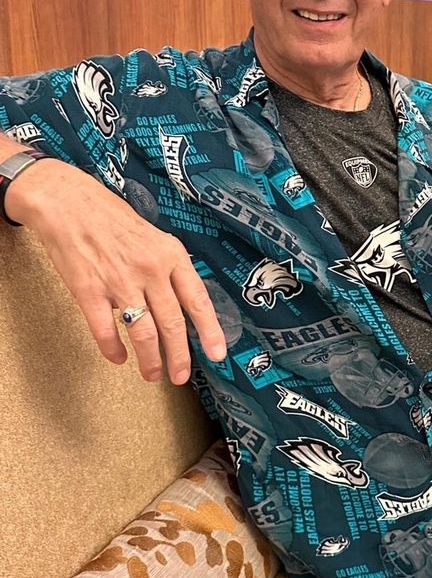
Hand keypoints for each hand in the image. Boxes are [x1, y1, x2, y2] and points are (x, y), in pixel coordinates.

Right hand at [6, 159, 226, 383]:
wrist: (68, 202)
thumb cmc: (111, 217)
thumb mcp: (153, 236)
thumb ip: (166, 268)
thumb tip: (174, 302)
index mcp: (171, 255)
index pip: (197, 300)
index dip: (210, 331)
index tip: (218, 354)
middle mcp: (150, 270)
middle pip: (173, 324)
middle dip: (179, 357)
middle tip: (180, 376)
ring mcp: (120, 282)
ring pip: (144, 333)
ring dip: (150, 360)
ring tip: (152, 375)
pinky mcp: (89, 291)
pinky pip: (106, 331)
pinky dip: (113, 349)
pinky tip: (118, 358)